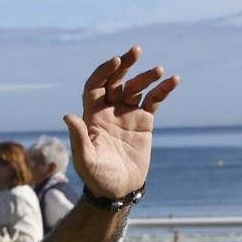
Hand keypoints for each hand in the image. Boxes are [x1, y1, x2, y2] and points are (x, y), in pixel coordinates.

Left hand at [64, 44, 179, 200]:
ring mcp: (127, 114)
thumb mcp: (85, 160)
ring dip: (146, 77)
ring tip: (159, 71)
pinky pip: (154, 101)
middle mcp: (109, 111)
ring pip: (136, 88)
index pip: (95, 85)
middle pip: (116, 80)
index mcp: (92, 115)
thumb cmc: (97, 177)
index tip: (116, 62)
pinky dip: (163, 90)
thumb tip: (68, 115)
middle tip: (136, 51)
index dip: (104, 71)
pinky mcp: (144, 122)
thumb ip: (78, 138)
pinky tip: (174, 80)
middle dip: (125, 64)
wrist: (118, 190)